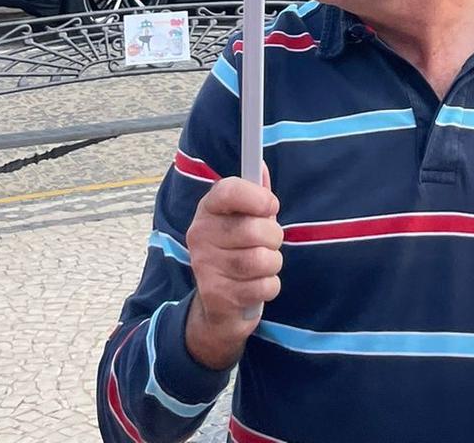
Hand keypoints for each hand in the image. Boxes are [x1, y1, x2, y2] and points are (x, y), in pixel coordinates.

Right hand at [183, 167, 283, 370]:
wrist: (217, 307)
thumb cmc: (236, 251)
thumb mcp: (242, 220)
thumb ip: (254, 195)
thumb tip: (261, 166)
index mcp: (208, 209)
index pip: (229, 190)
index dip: (257, 196)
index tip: (271, 205)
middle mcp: (200, 234)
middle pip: (255, 229)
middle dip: (273, 237)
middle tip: (268, 243)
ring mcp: (205, 266)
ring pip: (262, 259)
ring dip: (273, 263)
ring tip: (263, 264)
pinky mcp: (217, 296)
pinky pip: (264, 286)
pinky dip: (270, 286)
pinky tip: (257, 285)